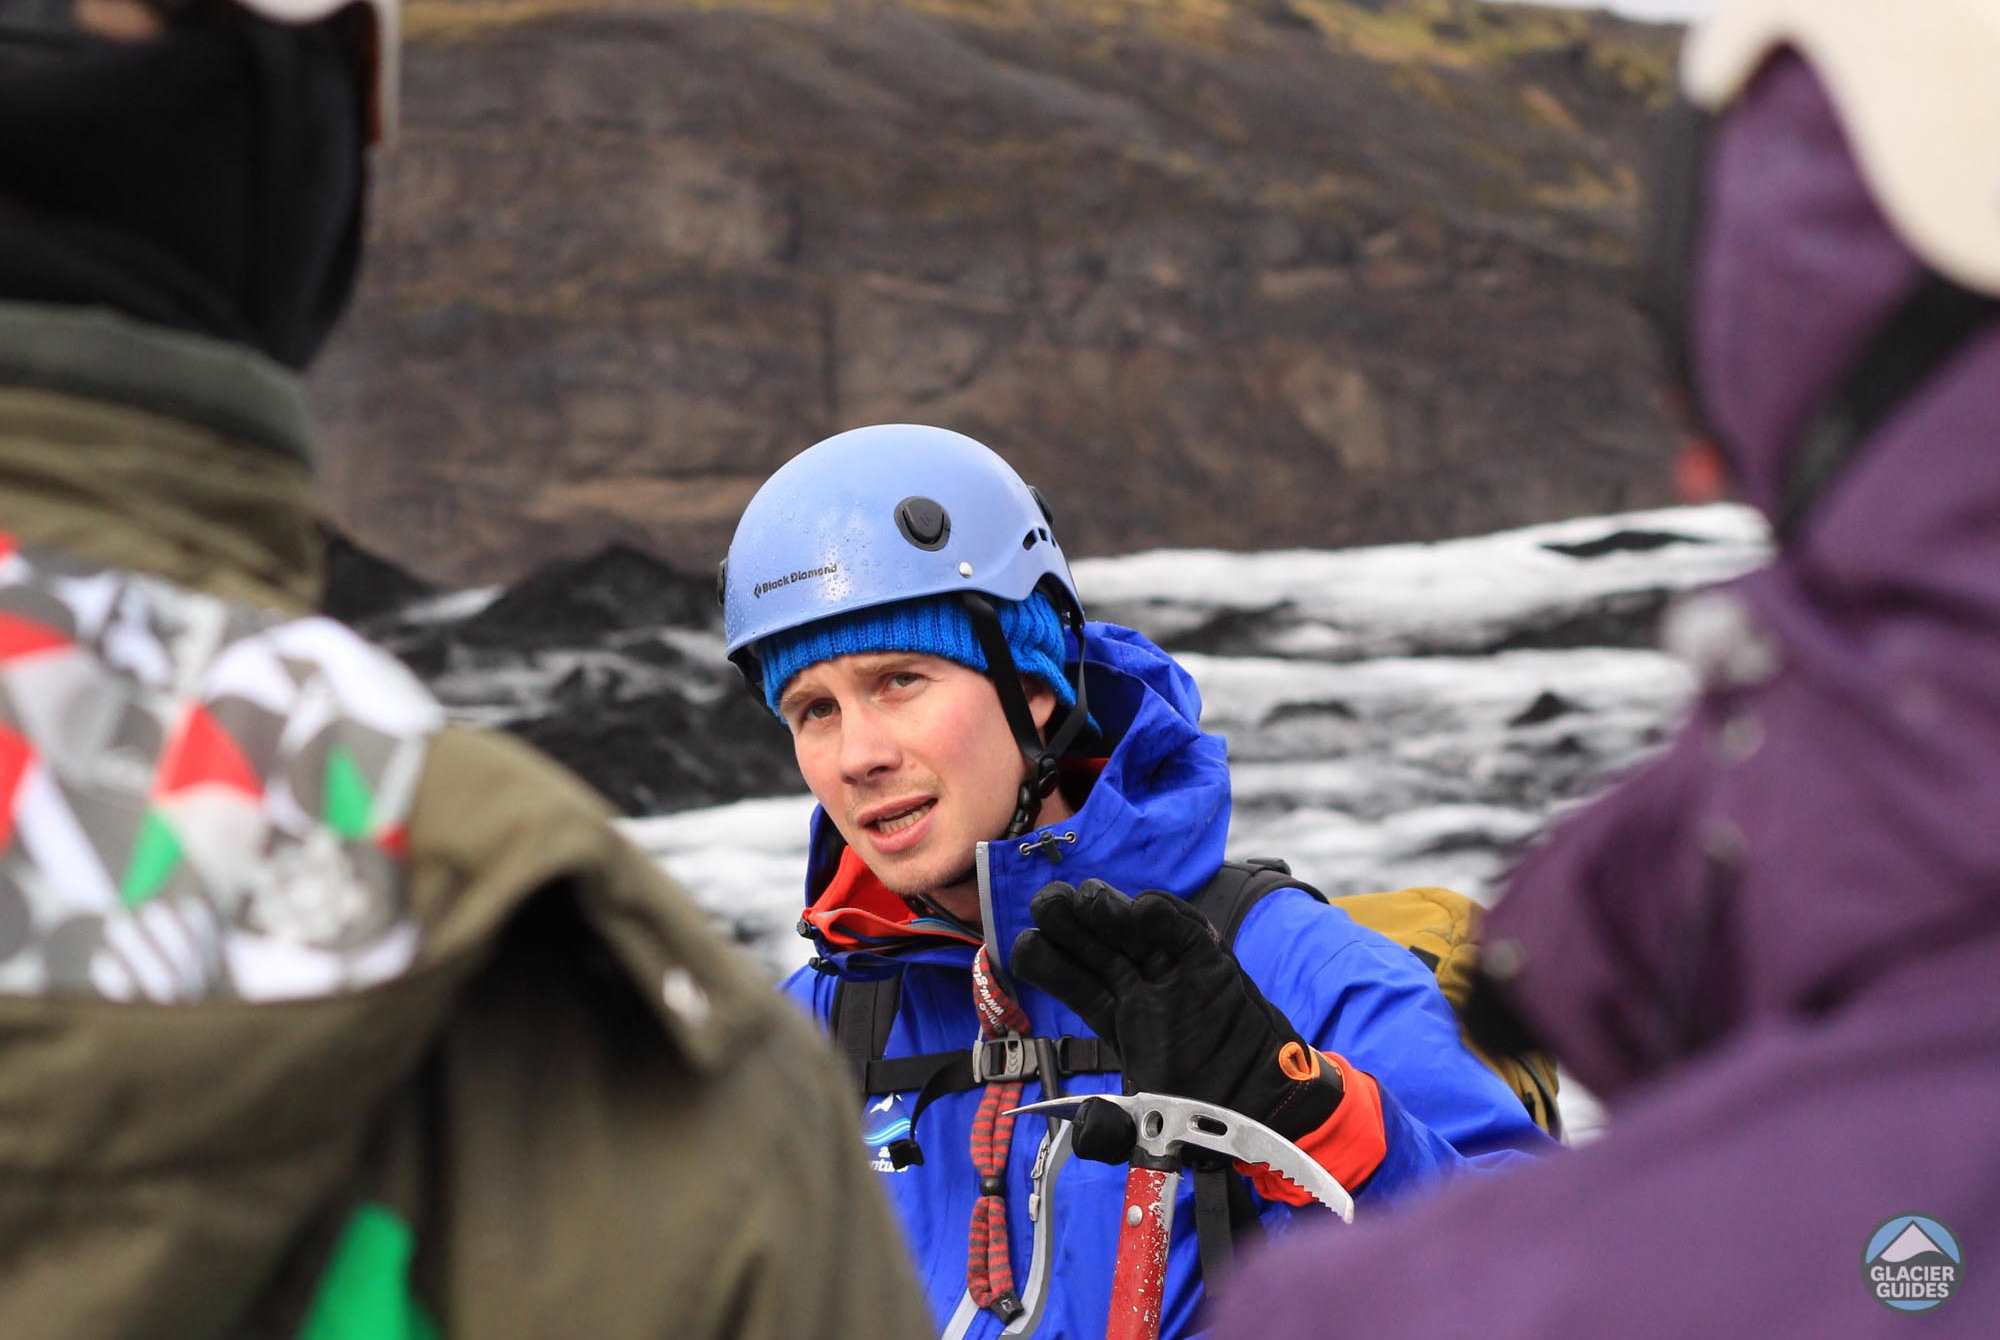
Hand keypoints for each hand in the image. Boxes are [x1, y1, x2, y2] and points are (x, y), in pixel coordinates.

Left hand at [1011, 879, 1341, 1160]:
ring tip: (1088, 899)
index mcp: (1118, 1018)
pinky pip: (1186, 933)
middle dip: (1066, 920)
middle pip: (1095, 946)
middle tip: (1049, 903)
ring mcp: (1176, 973)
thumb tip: (1088, 1132)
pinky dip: (1165, 915)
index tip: (1027, 947)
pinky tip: (1142, 908)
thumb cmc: (1204, 1115)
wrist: (1267, 1104)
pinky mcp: (1214, 966)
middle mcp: (1142, 988)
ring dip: (1108, 908)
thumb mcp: (1148, 1132)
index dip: (1049, 963)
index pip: (1075, 983)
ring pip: (1134, 930)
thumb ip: (1114, 1134)